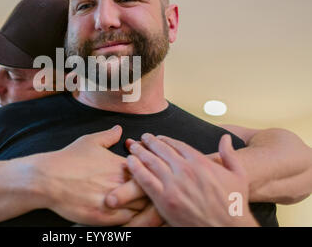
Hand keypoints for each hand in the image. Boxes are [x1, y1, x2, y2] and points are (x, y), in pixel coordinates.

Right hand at [37, 126, 145, 225]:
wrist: (47, 179)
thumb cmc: (68, 159)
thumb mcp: (89, 142)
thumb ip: (108, 136)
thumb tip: (119, 129)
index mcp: (121, 165)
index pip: (149, 171)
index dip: (151, 175)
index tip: (147, 177)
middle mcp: (120, 183)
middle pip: (150, 191)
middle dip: (152, 192)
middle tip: (150, 194)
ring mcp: (113, 201)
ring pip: (142, 208)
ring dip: (144, 207)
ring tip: (142, 207)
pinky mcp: (104, 217)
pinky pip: (129, 221)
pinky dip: (132, 219)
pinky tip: (128, 215)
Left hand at [126, 134, 258, 226]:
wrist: (227, 229)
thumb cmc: (234, 204)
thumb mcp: (238, 175)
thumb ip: (229, 154)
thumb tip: (226, 138)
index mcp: (201, 162)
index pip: (177, 144)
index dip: (165, 139)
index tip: (158, 137)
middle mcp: (186, 170)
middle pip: (162, 150)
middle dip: (150, 142)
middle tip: (142, 138)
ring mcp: (174, 184)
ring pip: (151, 161)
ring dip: (140, 151)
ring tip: (133, 146)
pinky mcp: (164, 199)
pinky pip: (145, 179)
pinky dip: (135, 168)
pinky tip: (130, 162)